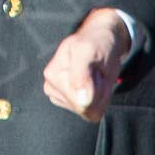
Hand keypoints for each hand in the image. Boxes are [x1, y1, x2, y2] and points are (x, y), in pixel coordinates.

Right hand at [42, 8, 130, 122]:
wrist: (102, 41)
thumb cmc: (95, 43)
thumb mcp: (89, 51)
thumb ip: (82, 76)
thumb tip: (82, 102)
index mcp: (52, 76)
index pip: (81, 102)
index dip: (96, 88)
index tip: (95, 69)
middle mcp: (53, 89)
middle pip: (85, 109)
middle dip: (99, 92)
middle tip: (97, 72)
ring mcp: (63, 97)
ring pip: (90, 112)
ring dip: (101, 95)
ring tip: (96, 75)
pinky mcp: (73, 103)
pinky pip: (92, 113)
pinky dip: (101, 99)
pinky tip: (96, 83)